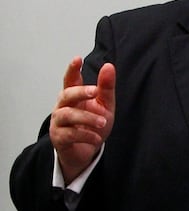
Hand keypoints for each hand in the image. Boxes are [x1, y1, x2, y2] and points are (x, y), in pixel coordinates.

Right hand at [49, 57, 116, 182]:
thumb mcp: (105, 106)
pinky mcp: (59, 138)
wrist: (87, 151)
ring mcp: (58, 123)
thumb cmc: (93, 125)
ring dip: (87, 118)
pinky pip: (69, 134)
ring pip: (68, 115)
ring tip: (103, 122)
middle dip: (80, 92)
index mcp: (74, 97)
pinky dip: (85, 135)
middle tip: (95, 91)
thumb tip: (109, 66)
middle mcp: (62, 107)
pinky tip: (96, 138)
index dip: (72, 69)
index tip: (77, 59)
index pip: (70, 80)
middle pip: (66, 94)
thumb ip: (106, 88)